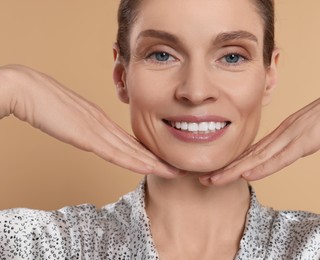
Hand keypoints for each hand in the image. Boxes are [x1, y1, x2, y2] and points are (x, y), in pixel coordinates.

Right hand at [0, 65, 179, 177]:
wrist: (28, 89)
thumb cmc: (44, 102)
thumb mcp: (69, 117)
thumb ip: (82, 126)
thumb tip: (90, 136)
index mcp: (100, 120)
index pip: (129, 140)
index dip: (148, 152)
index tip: (163, 161)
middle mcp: (104, 124)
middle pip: (136, 146)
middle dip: (159, 159)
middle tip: (179, 168)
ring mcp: (97, 129)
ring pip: (131, 150)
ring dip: (154, 163)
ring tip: (174, 171)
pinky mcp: (87, 135)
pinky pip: (115, 152)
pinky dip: (133, 161)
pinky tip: (149, 168)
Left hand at [200, 76, 319, 185]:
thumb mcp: (316, 133)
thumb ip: (304, 142)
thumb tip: (299, 148)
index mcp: (285, 131)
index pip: (255, 150)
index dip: (235, 162)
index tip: (220, 172)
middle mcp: (283, 132)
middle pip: (250, 154)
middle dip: (226, 168)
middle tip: (204, 178)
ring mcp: (292, 135)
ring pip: (258, 157)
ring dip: (234, 170)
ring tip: (213, 179)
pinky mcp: (306, 139)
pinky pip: (280, 157)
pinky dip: (262, 167)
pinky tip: (246, 174)